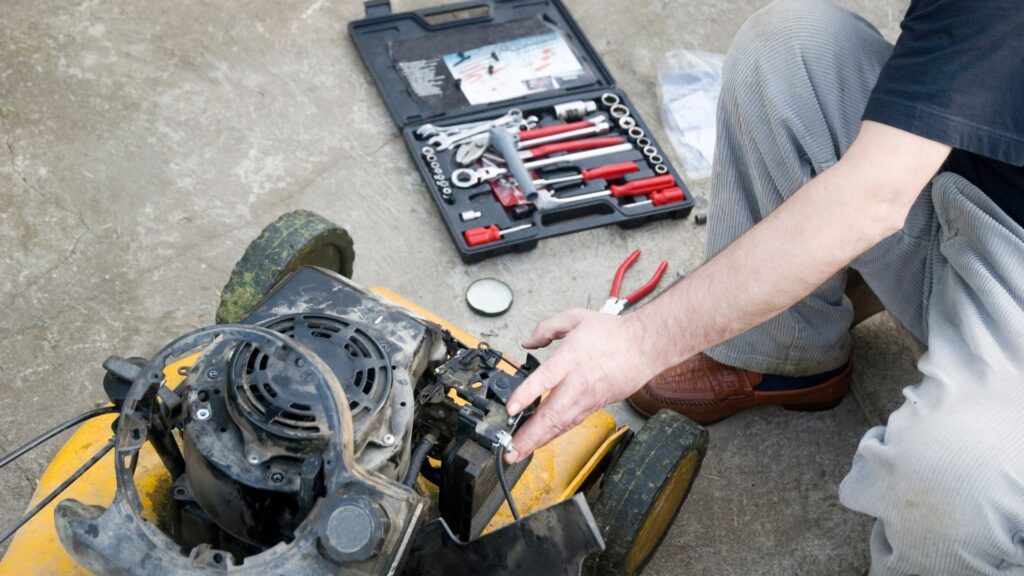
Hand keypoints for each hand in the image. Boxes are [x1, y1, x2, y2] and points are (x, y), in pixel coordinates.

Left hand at [504, 308, 658, 462]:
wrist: (644, 347)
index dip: (526, 394)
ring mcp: (587, 399)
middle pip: (551, 414)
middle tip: (509, 449)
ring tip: (518, 453)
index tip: (511, 408)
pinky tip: (540, 442)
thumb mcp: (576, 318)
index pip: (545, 378)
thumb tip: (528, 342)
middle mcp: (577, 383)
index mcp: (570, 358)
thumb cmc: (612, 334)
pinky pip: (570, 424)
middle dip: (528, 435)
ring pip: (560, 425)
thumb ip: (547, 328)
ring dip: (538, 441)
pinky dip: (553, 436)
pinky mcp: (594, 406)